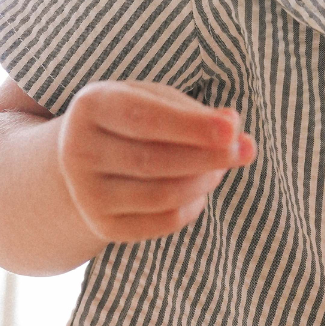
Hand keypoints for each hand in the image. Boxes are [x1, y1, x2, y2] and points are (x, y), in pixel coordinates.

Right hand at [57, 81, 255, 244]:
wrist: (89, 158)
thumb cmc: (134, 120)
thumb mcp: (156, 100)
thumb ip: (194, 110)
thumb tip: (234, 124)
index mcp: (91, 106)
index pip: (143, 118)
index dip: (190, 126)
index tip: (232, 128)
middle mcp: (78, 151)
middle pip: (153, 160)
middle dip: (207, 157)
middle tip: (246, 151)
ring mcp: (87, 193)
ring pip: (160, 195)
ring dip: (203, 181)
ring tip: (221, 168)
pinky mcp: (103, 225)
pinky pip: (161, 222)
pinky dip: (192, 208)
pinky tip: (200, 191)